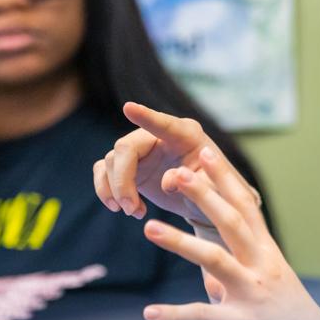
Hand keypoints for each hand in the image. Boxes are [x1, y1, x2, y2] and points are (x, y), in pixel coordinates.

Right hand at [94, 102, 239, 223]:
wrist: (205, 200)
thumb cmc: (215, 190)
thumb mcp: (213, 190)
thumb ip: (195, 183)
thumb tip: (169, 180)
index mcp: (186, 136)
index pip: (164, 124)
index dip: (146, 116)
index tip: (128, 107)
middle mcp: (159, 136)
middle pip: (126, 147)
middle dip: (122, 180)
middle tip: (129, 209)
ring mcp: (142, 149)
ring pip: (112, 160)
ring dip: (114, 190)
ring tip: (134, 212)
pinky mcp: (129, 165)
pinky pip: (104, 170)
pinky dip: (106, 191)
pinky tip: (124, 209)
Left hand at [139, 149, 319, 319]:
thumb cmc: (290, 312)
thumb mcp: (270, 278)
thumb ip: (242, 264)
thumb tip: (211, 262)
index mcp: (267, 251)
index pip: (245, 207)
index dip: (225, 179)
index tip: (206, 153)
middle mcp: (261, 266)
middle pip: (232, 223)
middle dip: (205, 196)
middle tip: (178, 173)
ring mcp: (252, 293)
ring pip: (215, 261)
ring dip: (181, 242)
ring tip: (150, 227)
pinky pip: (205, 317)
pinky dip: (176, 314)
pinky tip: (149, 313)